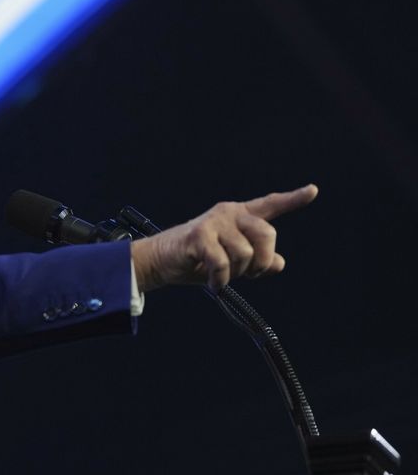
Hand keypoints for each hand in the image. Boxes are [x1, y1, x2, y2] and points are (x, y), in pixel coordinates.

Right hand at [130, 184, 317, 291]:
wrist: (161, 261)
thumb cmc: (197, 259)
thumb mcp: (233, 261)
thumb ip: (258, 260)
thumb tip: (280, 264)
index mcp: (240, 216)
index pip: (270, 205)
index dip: (293, 199)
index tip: (312, 191)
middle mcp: (229, 213)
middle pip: (267, 234)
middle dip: (262, 260)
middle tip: (250, 274)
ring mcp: (214, 222)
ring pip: (245, 253)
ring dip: (237, 274)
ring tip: (222, 276)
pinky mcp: (199, 235)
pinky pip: (223, 263)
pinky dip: (221, 279)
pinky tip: (214, 283)